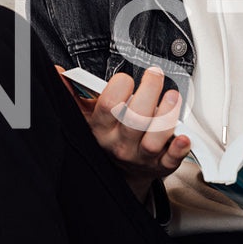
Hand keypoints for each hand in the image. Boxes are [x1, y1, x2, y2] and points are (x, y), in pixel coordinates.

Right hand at [59, 65, 188, 199]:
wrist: (120, 171)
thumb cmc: (107, 136)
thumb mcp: (86, 115)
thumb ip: (73, 93)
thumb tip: (58, 72)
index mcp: (101, 128)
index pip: (109, 105)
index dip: (120, 86)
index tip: (126, 79)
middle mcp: (120, 143)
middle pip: (134, 119)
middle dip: (149, 92)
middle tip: (156, 76)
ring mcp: (140, 156)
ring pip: (153, 139)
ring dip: (166, 116)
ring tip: (172, 98)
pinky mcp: (160, 165)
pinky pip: (170, 159)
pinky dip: (179, 148)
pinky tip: (184, 136)